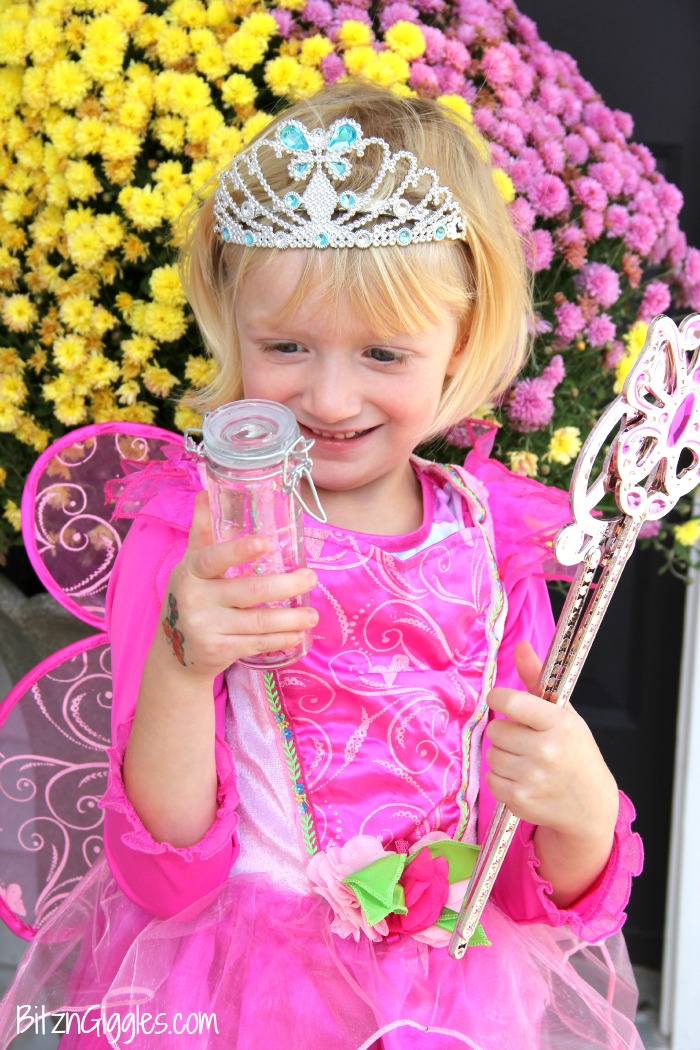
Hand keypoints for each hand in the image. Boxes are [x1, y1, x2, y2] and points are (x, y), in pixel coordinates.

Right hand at [159, 490, 317, 678]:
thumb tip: (205, 492)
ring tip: (313, 614)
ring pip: (257, 622)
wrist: (174, 654)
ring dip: (291, 618)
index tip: (265, 543)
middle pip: (249, 591)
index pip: (213, 558)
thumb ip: (202, 531)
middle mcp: (195, 599)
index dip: (238, 551)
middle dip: (286, 586)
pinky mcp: (218, 650)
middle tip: (312, 578)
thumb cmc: (191, 598)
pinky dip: (280, 639)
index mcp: (190, 571)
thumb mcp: (191, 565)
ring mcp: (206, 627)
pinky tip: (298, 634)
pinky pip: (256, 644)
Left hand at [485, 641, 618, 842]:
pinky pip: (491, 779)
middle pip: (496, 729)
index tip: (501, 701)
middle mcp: (546, 750)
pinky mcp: (521, 800)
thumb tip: (521, 646)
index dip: (498, 698)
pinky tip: (523, 779)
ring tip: (527, 761)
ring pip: (491, 754)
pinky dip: (502, 779)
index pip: (510, 701)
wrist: (590, 805)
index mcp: (559, 723)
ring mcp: (532, 777)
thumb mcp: (564, 713)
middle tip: (526, 740)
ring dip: (503, 756)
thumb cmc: (575, 752)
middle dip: (507, 733)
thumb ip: (537, 680)